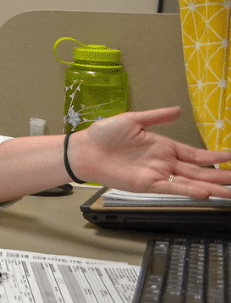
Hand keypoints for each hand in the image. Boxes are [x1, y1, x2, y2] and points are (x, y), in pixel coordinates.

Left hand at [73, 107, 230, 197]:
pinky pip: (170, 188)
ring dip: (210, 187)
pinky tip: (204, 193)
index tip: (230, 158)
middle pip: (198, 171)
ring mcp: (156, 174)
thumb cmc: (104, 134)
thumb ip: (157, 116)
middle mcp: (163, 162)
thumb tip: (178, 109)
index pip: (195, 155)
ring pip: (190, 182)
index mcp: (163, 146)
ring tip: (229, 192)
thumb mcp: (133, 119)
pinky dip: (188, 191)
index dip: (214, 157)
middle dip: (219, 176)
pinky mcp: (145, 184)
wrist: (85, 149)